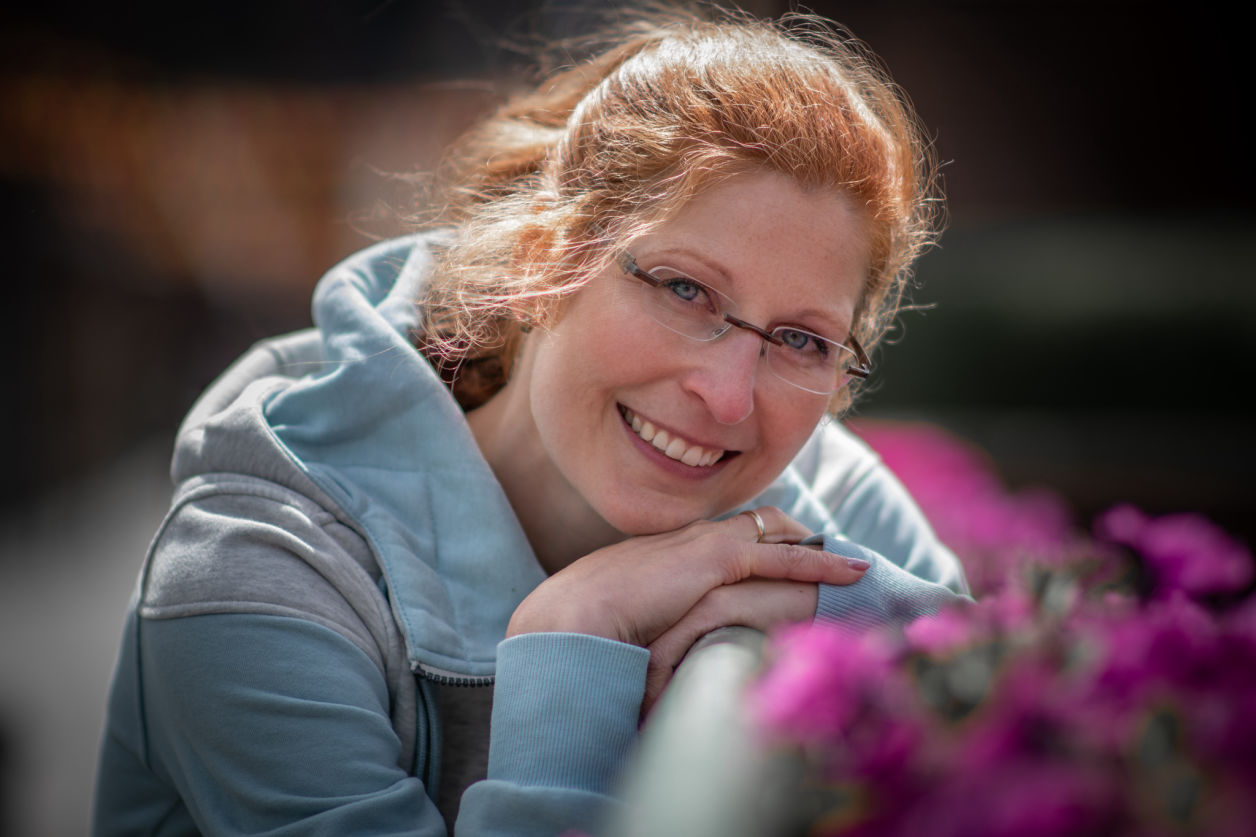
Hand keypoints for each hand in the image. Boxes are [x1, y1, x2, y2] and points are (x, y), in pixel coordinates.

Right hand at [506, 506, 869, 705]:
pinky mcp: (717, 559)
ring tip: (854, 567)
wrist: (573, 616)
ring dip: (818, 551)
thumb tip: (664, 646)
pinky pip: (782, 557)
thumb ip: (654, 616)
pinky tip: (848, 575)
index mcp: (670, 548)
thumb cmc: (588, 625)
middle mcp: (691, 537)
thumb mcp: (629, 616)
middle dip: (798, 537)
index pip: (728, 535)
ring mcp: (705, 543)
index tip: (790, 555)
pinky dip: (819, 564)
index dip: (764, 541)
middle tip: (832, 558)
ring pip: (777, 535)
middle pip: (760, 524)